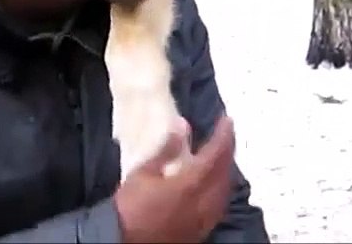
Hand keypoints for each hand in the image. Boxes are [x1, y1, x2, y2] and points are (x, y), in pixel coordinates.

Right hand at [114, 115, 236, 243]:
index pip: (214, 155)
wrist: (123, 241)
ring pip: (225, 191)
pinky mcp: (200, 230)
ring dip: (227, 170)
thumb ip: (167, 150)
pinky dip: (221, 189)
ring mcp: (204, 219)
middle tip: (226, 135)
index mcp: (189, 185)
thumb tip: (182, 125)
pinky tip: (216, 184)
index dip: (223, 136)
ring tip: (224, 156)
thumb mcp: (144, 173)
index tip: (226, 120)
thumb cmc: (129, 206)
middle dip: (228, 151)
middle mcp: (203, 202)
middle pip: (225, 173)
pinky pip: (219, 205)